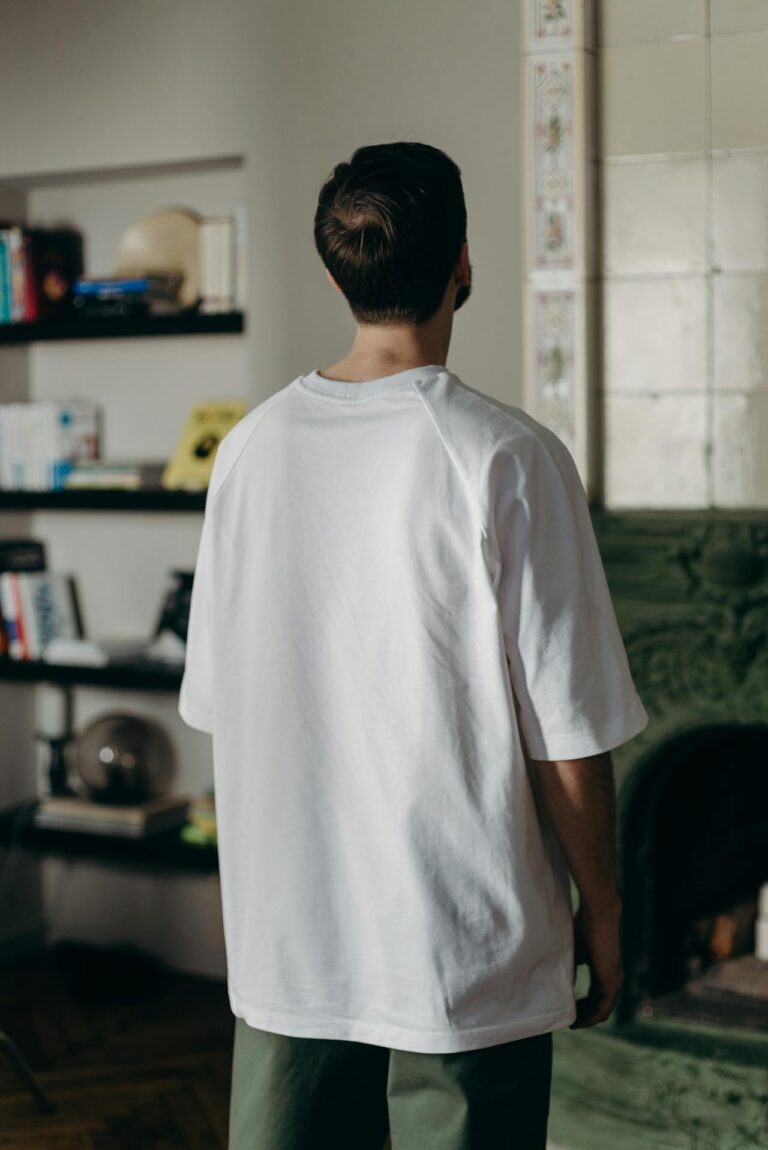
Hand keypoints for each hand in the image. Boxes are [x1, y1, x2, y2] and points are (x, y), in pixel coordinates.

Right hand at [570, 899, 623, 1028]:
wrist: (598, 913)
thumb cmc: (584, 926)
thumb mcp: (574, 951)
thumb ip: (570, 968)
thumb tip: (560, 984)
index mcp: (604, 970)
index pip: (594, 994)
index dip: (581, 1004)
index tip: (567, 1008)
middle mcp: (612, 978)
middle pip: (598, 1005)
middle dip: (583, 1014)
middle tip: (567, 1019)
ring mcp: (614, 981)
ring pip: (602, 1010)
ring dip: (587, 1019)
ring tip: (571, 1023)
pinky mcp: (612, 982)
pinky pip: (603, 1009)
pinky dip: (591, 1017)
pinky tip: (578, 1020)